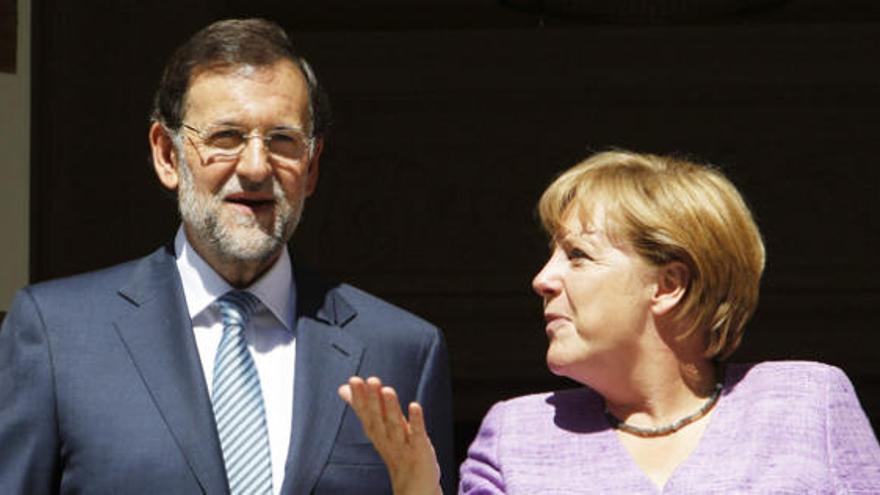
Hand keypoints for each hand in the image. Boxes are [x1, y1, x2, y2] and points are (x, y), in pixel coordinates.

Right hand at [338, 376, 442, 494]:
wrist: (413, 483)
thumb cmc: (394, 449)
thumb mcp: (375, 427)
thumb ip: (361, 406)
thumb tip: (343, 389)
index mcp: (375, 431)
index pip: (365, 413)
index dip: (360, 397)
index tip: (353, 380)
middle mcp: (385, 437)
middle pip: (378, 418)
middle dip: (373, 400)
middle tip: (370, 380)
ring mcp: (402, 443)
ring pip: (395, 424)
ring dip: (391, 407)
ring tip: (388, 389)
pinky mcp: (420, 448)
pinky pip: (417, 434)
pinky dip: (416, 421)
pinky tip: (415, 405)